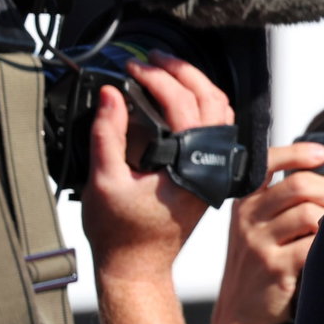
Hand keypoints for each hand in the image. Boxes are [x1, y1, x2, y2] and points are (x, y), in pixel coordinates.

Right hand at [80, 53, 232, 282]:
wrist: (137, 264)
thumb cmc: (121, 232)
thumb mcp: (104, 181)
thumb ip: (107, 134)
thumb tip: (111, 94)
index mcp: (190, 167)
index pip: (183, 106)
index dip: (156, 79)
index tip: (132, 68)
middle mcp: (210, 165)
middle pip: (211, 100)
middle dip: (182, 71)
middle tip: (153, 58)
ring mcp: (214, 168)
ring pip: (219, 111)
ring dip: (195, 84)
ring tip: (164, 69)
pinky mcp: (209, 170)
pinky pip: (215, 127)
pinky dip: (200, 104)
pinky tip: (177, 96)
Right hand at [207, 141, 323, 323]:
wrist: (240, 315)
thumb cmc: (258, 268)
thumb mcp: (257, 230)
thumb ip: (280, 204)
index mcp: (244, 203)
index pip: (266, 163)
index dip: (297, 153)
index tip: (323, 153)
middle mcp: (247, 218)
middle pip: (299, 186)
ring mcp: (259, 243)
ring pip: (309, 213)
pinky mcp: (274, 267)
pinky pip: (313, 245)